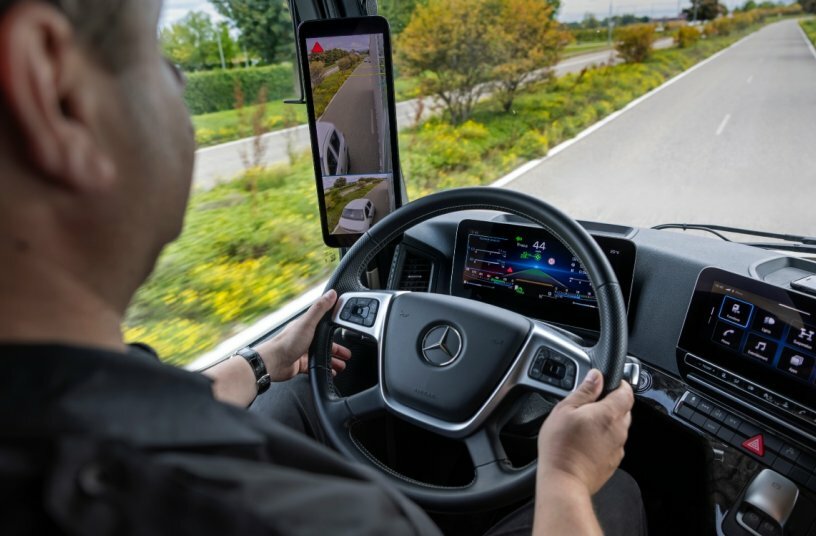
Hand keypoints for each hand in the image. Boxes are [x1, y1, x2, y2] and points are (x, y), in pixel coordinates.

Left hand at [255, 290, 351, 381]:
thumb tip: (331, 294)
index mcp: (307, 326)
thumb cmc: (287, 342)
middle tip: (347, 355)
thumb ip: (320, 308)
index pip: (326, 326)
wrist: (273, 363)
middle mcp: (305, 338)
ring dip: (332, 360)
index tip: (347, 333)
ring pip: (321, 355)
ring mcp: (302, 351)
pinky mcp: (300, 364)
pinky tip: (329, 372)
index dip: (337, 330)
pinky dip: (323, 369)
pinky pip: (315, 366)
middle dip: (337, 349)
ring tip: (341, 366)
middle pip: (325, 343)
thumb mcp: (307, 323)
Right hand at [536, 369, 633, 494]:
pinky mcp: (613, 462)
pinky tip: (586, 442)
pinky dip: (604, 439)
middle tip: (590, 404)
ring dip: (607, 423)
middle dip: (612, 403)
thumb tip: (596, 376)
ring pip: (619, 428)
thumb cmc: (561, 446)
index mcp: (609, 413)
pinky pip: (613, 444)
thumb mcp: (565, 410)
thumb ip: (584, 391)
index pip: (627, 392)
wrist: (565, 481)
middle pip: (625, 410)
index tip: (609, 383)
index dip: (620, 385)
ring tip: (584, 425)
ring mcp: (618, 448)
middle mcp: (619, 430)